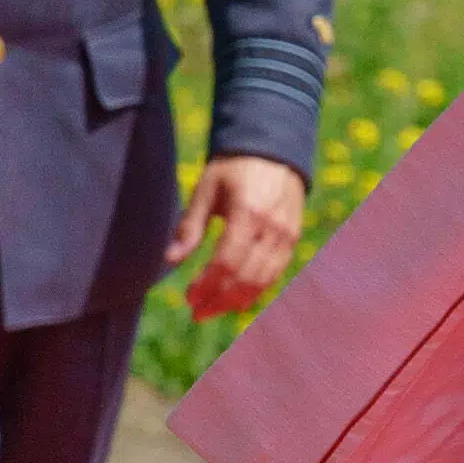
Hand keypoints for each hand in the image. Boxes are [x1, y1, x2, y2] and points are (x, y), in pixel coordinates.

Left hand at [171, 154, 307, 320]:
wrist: (273, 149)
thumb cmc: (233, 169)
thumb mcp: (206, 190)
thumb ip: (190, 226)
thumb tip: (170, 260)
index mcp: (247, 212)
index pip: (226, 262)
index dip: (206, 285)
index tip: (188, 297)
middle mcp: (272, 227)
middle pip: (245, 278)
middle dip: (219, 300)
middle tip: (197, 312)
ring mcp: (287, 235)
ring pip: (263, 281)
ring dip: (236, 301)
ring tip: (213, 309)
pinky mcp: (293, 239)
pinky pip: (275, 274)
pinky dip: (255, 291)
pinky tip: (236, 298)